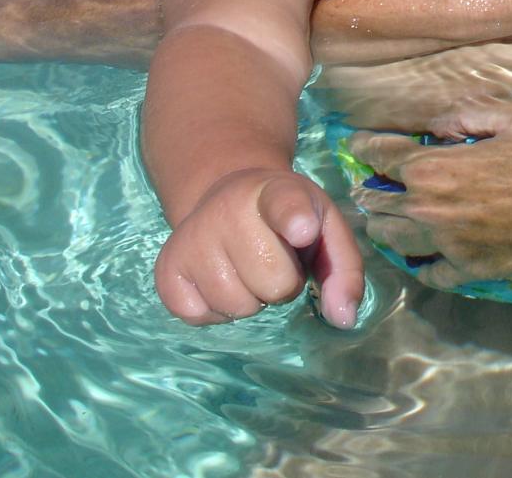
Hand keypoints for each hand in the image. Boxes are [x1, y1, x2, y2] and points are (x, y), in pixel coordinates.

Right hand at [153, 168, 362, 328]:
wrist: (229, 197)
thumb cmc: (289, 220)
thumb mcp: (327, 230)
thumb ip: (344, 271)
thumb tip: (343, 319)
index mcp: (278, 191)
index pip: (285, 204)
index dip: (294, 218)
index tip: (303, 228)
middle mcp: (229, 208)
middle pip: (273, 283)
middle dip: (283, 283)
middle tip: (275, 258)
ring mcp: (192, 238)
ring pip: (238, 306)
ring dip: (251, 298)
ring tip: (248, 267)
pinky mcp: (167, 268)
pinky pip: (199, 317)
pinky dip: (216, 311)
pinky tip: (220, 279)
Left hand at [347, 99, 511, 287]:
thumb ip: (473, 115)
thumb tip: (441, 125)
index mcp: (440, 168)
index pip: (385, 158)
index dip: (367, 148)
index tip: (357, 144)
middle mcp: (434, 213)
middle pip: (380, 205)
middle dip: (370, 190)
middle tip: (368, 182)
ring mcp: (452, 249)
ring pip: (396, 244)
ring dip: (387, 227)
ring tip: (387, 217)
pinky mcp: (475, 274)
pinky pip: (431, 274)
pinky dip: (422, 261)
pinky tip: (425, 252)